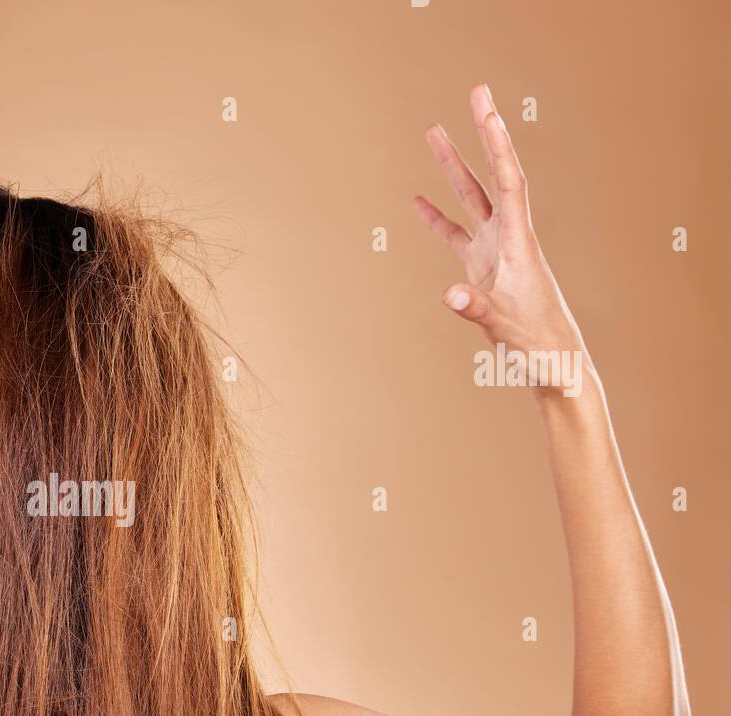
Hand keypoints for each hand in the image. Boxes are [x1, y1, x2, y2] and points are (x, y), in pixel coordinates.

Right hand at [413, 84, 586, 381]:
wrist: (554, 365)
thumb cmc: (539, 347)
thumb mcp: (506, 328)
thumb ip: (477, 308)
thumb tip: (448, 293)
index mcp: (519, 244)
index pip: (509, 182)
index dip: (498, 145)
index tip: (487, 111)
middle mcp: (510, 239)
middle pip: (491, 177)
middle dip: (479, 137)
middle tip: (474, 94)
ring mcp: (496, 254)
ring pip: (472, 200)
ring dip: (453, 167)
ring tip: (433, 134)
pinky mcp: (483, 272)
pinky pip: (457, 235)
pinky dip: (438, 218)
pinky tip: (418, 202)